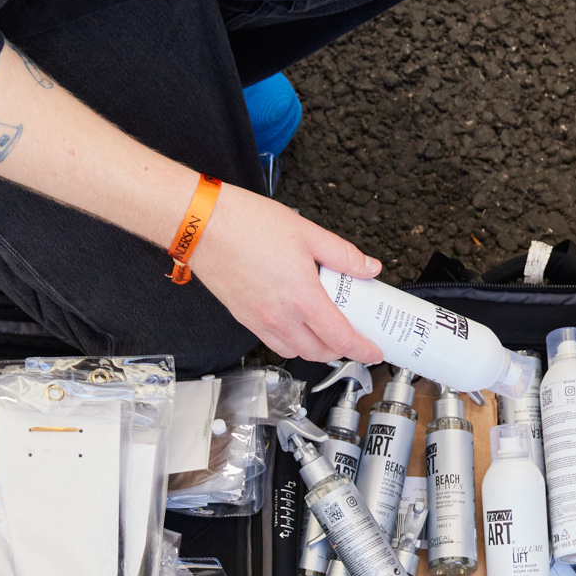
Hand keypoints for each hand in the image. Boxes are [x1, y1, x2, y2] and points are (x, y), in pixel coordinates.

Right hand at [186, 189, 386, 363]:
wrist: (202, 225)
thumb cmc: (246, 224)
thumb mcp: (306, 232)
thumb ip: (342, 254)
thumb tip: (368, 268)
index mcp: (302, 296)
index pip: (340, 338)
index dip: (362, 349)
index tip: (373, 351)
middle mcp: (280, 316)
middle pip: (319, 352)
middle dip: (341, 351)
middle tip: (353, 336)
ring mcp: (259, 321)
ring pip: (295, 352)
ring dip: (315, 349)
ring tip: (325, 330)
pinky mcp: (243, 318)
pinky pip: (273, 343)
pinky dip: (291, 342)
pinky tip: (296, 323)